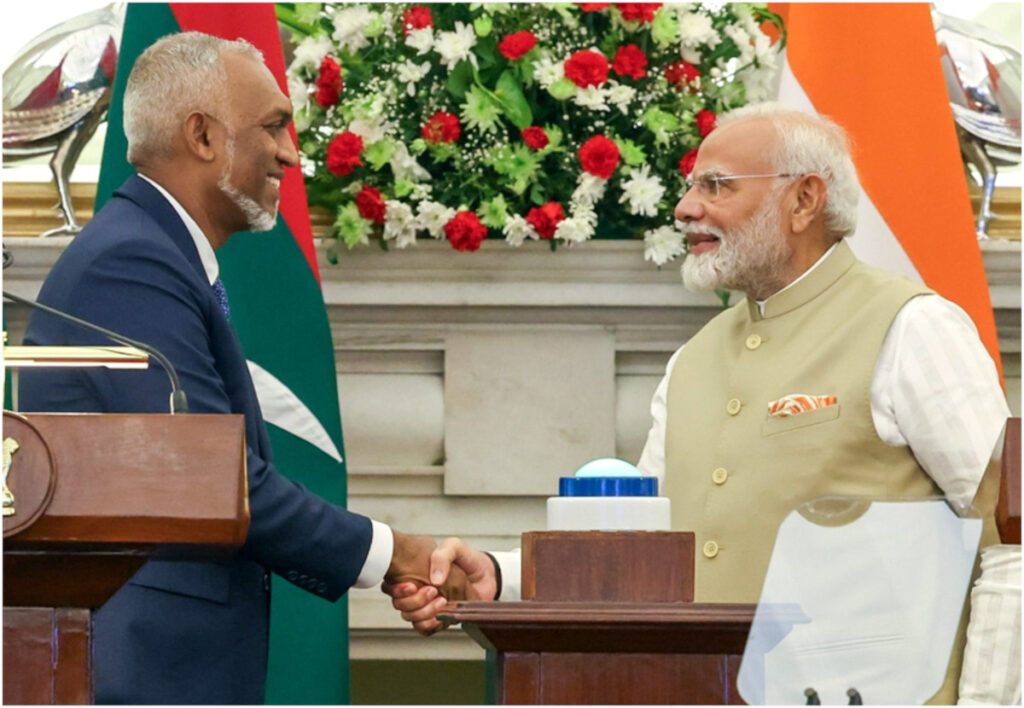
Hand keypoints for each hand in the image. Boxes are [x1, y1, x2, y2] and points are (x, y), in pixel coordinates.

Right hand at [383, 537, 497, 635]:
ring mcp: (427, 606)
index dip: (398, 590)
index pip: (392, 587)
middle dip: (415, 602)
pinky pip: (424, 629)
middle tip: (433, 591)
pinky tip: (439, 617)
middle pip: (400, 605)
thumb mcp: (454, 547)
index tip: (412, 585)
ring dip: (424, 612)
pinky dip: (429, 625)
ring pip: (411, 618)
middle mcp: (417, 591)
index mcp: (415, 574)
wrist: (487, 574)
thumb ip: (442, 556)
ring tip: (442, 600)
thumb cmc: (467, 559)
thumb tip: (434, 580)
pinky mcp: (438, 619)